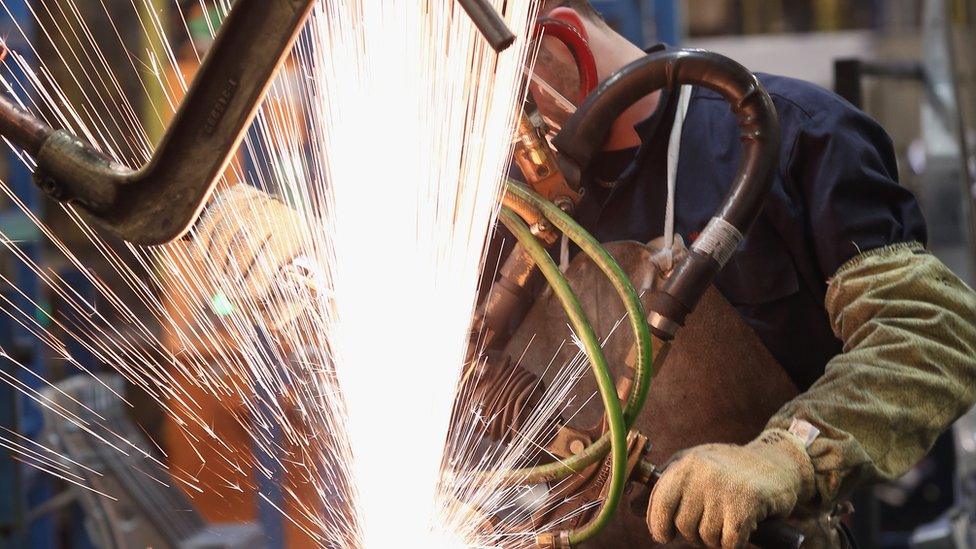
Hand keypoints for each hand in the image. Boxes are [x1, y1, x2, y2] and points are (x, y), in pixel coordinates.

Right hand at [193, 184, 305, 301]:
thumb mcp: (302, 282)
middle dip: (228, 275)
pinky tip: (201, 259)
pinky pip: (210, 218)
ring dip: (213, 261)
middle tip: (220, 292)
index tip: (240, 299)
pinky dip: (201, 241)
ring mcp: (255, 199)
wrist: (292, 223)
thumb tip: (271, 323)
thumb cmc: (297, 260)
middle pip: (243, 247)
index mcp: (296, 232)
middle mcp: (276, 211)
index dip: (250, 286)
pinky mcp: (237, 194)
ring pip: (224, 232)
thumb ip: (289, 304)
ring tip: (213, 279)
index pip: (268, 262)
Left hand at [647, 429, 814, 547]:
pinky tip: (741, 529)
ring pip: (707, 538)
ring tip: (728, 520)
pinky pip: (729, 542)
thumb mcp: (693, 467)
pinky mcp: (745, 504)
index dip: (659, 527)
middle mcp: (701, 474)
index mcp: (684, 465)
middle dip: (695, 534)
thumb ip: (664, 487)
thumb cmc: (729, 469)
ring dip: (717, 538)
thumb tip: (632, 508)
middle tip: (710, 523)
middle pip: (683, 527)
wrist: (777, 463)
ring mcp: (723, 488)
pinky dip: (734, 544)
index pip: (659, 505)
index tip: (666, 534)